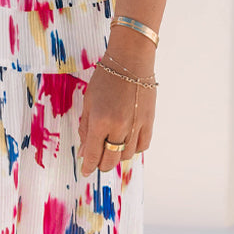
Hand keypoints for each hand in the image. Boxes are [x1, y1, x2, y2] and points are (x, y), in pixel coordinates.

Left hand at [77, 62, 155, 176]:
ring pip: (127, 155)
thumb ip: (86, 129)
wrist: (131, 62)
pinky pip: (142, 146)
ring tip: (111, 147)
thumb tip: (85, 152)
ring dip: (117, 156)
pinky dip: (133, 148)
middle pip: (111, 160)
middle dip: (102, 164)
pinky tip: (127, 142)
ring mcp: (136, 126)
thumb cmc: (106, 78)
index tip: (86, 171)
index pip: (93, 154)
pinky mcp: (149, 122)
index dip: (89, 166)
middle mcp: (119, 127)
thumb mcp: (89, 102)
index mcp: (100, 121)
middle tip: (97, 162)